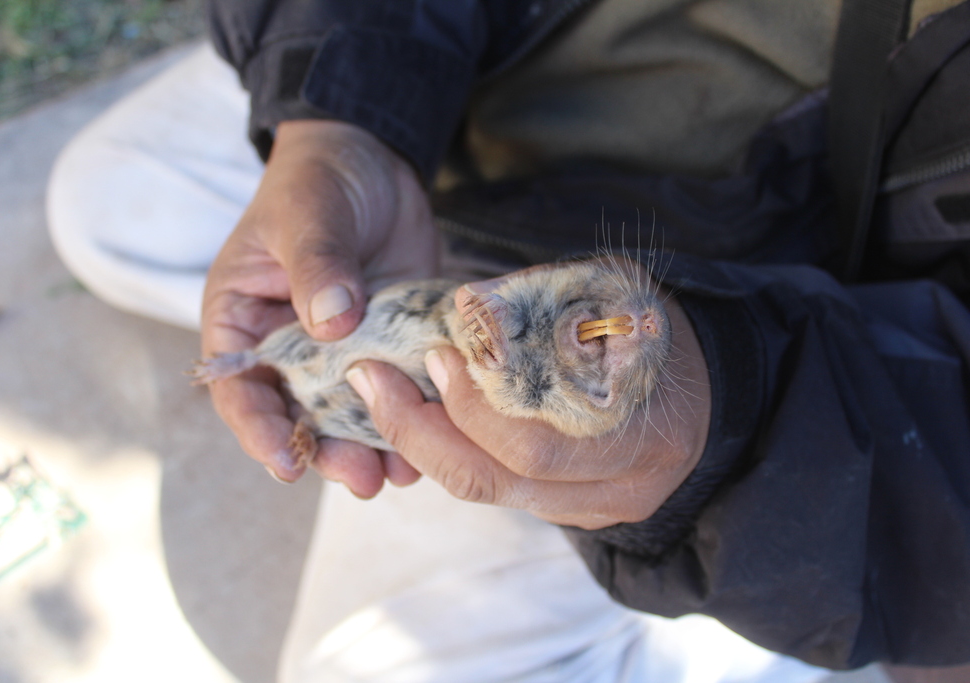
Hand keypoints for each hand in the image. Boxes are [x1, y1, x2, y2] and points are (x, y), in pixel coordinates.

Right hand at [201, 120, 434, 496]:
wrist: (374, 158)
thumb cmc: (318, 178)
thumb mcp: (308, 213)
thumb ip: (316, 264)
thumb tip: (331, 322)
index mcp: (245, 320)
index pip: (239, 389)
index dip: (259, 432)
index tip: (287, 463)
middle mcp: (291, 346)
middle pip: (300, 416)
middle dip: (329, 452)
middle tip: (362, 478)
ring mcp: (344, 349)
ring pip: (353, 413)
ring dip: (377, 446)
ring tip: (404, 473)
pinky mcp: (391, 344)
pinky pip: (401, 387)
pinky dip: (417, 412)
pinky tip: (441, 431)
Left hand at [344, 280, 711, 528]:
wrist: (711, 391)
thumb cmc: (659, 334)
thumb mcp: (616, 298)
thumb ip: (545, 305)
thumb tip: (462, 308)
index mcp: (638, 433)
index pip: (530, 446)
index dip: (470, 407)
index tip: (434, 355)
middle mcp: (618, 488)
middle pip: (495, 482)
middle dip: (420, 433)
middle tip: (373, 382)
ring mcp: (595, 510)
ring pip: (489, 492)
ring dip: (426, 446)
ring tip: (385, 397)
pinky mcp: (575, 514)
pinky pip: (501, 491)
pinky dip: (456, 454)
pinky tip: (425, 419)